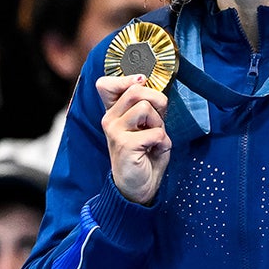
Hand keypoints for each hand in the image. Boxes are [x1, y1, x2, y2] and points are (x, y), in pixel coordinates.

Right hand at [97, 74, 171, 205]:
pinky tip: (154, 151)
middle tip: (158, 121)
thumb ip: (146, 106)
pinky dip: (163, 142)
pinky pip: (155, 132)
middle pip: (135, 89)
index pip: (105, 84)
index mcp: (113, 113)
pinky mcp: (124, 144)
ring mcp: (115, 131)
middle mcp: (110, 119)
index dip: (127, 79)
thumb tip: (149, 87)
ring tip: (154, 139)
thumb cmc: (145, 156)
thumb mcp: (147, 126)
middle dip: (157, 102)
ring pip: (145, 108)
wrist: (139, 188)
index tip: (142, 85)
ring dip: (159, 125)